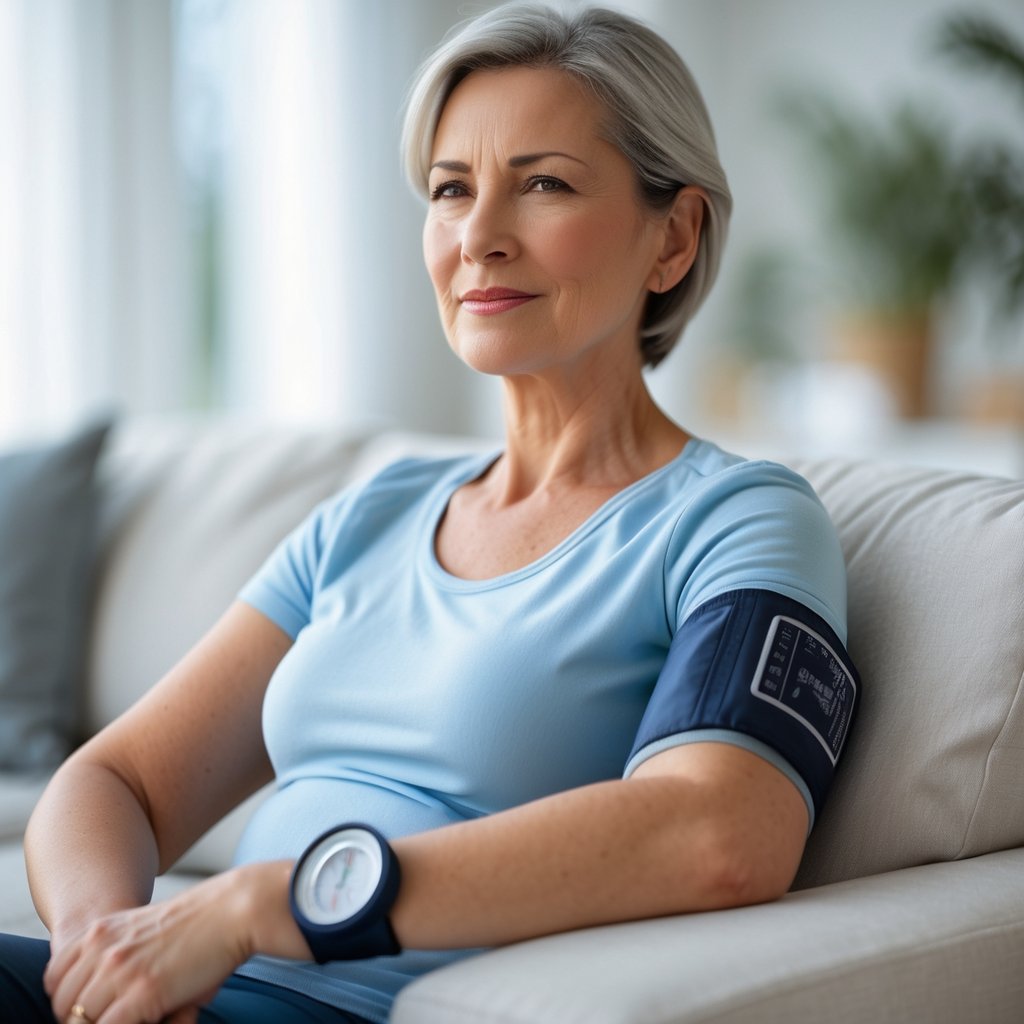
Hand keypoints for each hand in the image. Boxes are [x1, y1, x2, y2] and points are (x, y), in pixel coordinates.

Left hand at [43, 864, 285, 1023]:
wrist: (235, 909)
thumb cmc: (199, 924)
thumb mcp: (144, 931)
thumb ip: (116, 956)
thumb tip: (103, 1005)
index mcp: (100, 931)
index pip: (55, 979)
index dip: (68, 1000)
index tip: (91, 1007)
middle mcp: (103, 949)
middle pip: (64, 1005)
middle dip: (83, 1020)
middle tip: (115, 1016)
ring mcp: (121, 971)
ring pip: (81, 1022)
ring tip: (136, 1015)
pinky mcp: (143, 993)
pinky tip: (149, 1019)